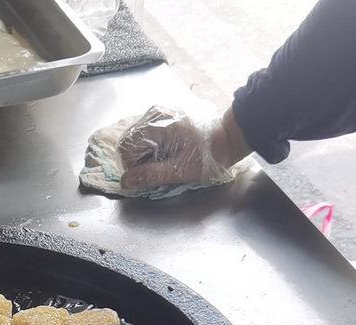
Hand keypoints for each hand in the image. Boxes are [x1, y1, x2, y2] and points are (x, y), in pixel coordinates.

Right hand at [116, 105, 250, 195]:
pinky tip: (164, 152)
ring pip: (136, 137)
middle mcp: (154, 113)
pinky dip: (149, 146)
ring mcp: (159, 112)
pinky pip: (146, 133)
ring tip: (161, 162)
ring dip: (142, 154)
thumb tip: (125, 182)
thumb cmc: (208, 155)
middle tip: (154, 171)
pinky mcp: (165, 115)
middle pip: (129, 140)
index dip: (131, 166)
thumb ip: (150, 175)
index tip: (146, 176)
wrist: (229, 138)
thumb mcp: (179, 170)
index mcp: (157, 124)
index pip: (126, 147)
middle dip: (136, 160)